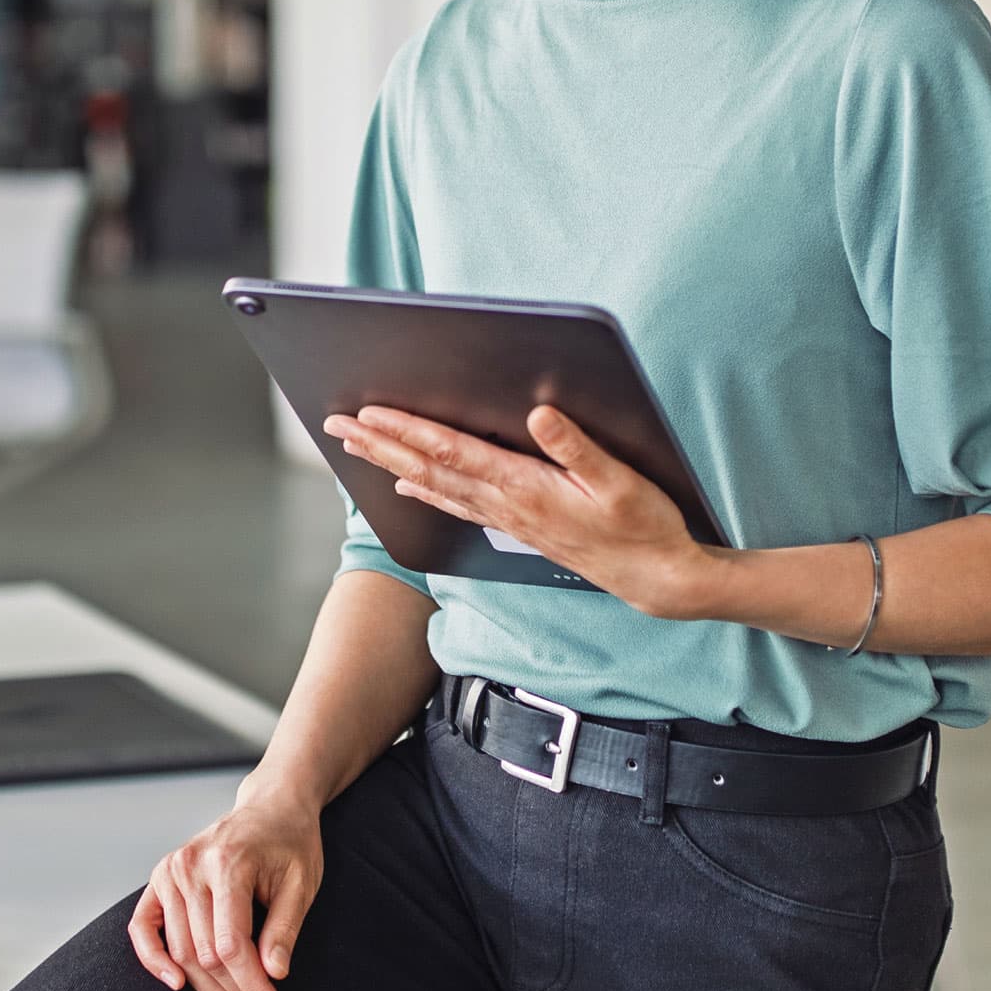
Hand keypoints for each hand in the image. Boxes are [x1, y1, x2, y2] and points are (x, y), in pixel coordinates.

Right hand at [129, 793, 321, 990]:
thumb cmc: (291, 843)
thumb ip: (285, 928)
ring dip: (210, 990)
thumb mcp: (303, 883)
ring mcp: (169, 871)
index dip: (254, 989)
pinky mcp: (159, 878)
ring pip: (182, 951)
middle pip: (205, 955)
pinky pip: (143, 928)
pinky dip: (154, 960)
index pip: (232, 945)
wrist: (271, 806)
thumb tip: (273, 975)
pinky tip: (177, 984)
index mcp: (228, 863)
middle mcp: (191, 866)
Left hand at [325, 405, 716, 616]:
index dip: (409, 430)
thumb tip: (540, 413)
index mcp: (524, 487)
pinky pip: (455, 504)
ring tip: (359, 447)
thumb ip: (577, 448)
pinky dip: (425, 490)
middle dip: (381, 444)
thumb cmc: (642, 525)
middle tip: (338, 425)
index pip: (452, 453)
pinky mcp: (516, 525)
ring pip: (435, 486)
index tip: (371, 413)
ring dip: (392, 462)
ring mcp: (507, 518)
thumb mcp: (619, 480)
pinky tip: (407, 483)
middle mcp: (506, 504)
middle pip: (429, 469)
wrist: (653, 576)